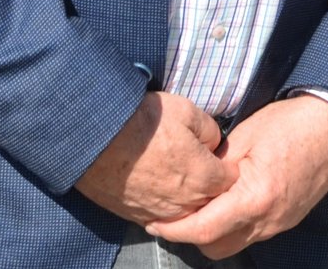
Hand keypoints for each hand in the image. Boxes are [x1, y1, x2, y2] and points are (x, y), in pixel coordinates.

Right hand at [75, 91, 234, 225]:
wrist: (97, 137)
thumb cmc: (144, 122)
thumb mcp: (188, 111)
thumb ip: (211, 131)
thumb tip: (212, 144)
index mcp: (205, 177)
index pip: (231, 178)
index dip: (225, 163)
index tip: (215, 154)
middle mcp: (186, 203)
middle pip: (210, 198)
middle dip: (208, 182)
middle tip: (193, 160)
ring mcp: (161, 213)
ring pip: (185, 210)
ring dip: (185, 195)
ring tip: (172, 171)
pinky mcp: (138, 216)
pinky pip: (160, 215)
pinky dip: (161, 202)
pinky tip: (154, 183)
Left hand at [143, 93, 327, 258]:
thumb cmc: (292, 123)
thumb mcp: (245, 136)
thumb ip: (217, 166)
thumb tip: (196, 181)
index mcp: (254, 199)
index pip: (203, 229)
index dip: (174, 230)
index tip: (154, 222)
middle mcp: (268, 220)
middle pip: (217, 248)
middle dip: (191, 237)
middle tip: (174, 214)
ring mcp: (280, 223)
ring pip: (235, 243)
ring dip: (213, 232)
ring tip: (199, 206)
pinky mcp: (288, 219)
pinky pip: (253, 233)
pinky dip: (234, 225)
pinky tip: (226, 202)